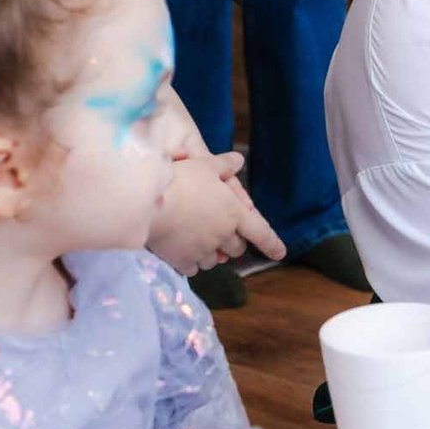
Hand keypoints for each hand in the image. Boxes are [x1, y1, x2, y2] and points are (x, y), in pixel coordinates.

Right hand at [149, 149, 262, 274]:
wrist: (149, 203)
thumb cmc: (181, 180)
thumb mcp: (205, 165)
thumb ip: (224, 165)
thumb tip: (238, 160)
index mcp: (235, 214)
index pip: (261, 232)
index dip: (272, 244)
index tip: (280, 254)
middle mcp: (223, 235)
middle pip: (236, 249)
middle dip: (232, 244)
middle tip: (221, 235)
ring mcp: (203, 250)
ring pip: (214, 260)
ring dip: (211, 254)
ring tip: (198, 242)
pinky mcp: (183, 260)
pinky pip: (192, 268)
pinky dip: (191, 263)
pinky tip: (183, 254)